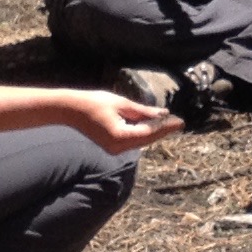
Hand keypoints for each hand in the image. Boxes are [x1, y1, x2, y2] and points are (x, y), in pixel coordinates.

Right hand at [66, 91, 185, 154]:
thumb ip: (143, 111)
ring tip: (169, 122)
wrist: (71, 110)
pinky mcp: (112, 146)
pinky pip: (133, 140)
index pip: (149, 132)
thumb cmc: (94, 103)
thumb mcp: (122, 104)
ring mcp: (114, 149)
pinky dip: (143, 133)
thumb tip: (163, 113)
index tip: (180, 121)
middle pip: (147, 139)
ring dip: (154, 132)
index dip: (166, 127)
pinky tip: (152, 125)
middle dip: (163, 130)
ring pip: (141, 141)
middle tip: (179, 122)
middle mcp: (118, 147)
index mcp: (120, 137)